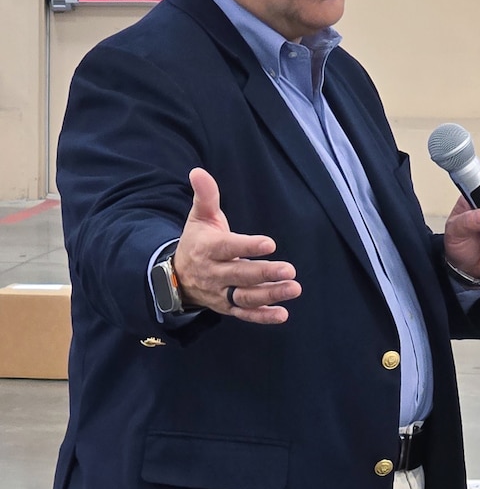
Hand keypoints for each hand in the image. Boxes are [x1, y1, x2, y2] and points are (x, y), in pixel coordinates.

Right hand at [173, 168, 301, 323]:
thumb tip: (198, 171)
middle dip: (265, 273)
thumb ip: (205, 196)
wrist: (176, 277)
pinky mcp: (227, 307)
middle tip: (290, 270)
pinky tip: (282, 314)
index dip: (248, 247)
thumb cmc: (196, 241)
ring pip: (245, 297)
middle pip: (240, 275)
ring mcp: (220, 293)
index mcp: (208, 249)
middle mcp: (214, 273)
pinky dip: (262, 317)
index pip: (228, 248)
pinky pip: (244, 314)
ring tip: (294, 288)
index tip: (270, 244)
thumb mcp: (199, 217)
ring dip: (270, 295)